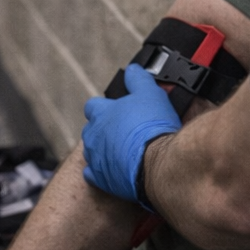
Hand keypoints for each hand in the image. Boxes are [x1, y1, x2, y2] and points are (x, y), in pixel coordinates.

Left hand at [81, 63, 180, 204]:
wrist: (158, 162)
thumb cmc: (153, 128)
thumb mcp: (150, 93)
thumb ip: (138, 79)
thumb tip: (132, 70)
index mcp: (102, 113)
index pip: (93, 106)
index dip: (104, 108)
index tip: (116, 111)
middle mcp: (93, 135)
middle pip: (91, 129)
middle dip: (103, 130)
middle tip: (122, 132)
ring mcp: (95, 158)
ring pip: (92, 151)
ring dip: (103, 150)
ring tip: (122, 151)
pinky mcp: (101, 179)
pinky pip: (93, 175)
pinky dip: (101, 172)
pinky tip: (114, 170)